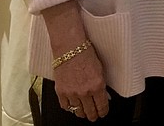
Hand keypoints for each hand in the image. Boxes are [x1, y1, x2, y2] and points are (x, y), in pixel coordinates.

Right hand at [43, 1, 108, 120]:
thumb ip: (101, 84)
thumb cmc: (86, 53)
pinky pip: (65, 106)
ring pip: (77, 112)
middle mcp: (85, 92)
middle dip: (93, 115)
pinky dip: (69, 108)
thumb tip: (103, 94)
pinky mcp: (61, 92)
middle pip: (90, 112)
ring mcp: (72, 93)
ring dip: (81, 113)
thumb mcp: (100, 69)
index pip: (102, 106)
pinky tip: (72, 106)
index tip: (103, 113)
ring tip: (83, 113)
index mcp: (97, 85)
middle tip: (94, 116)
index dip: (103, 112)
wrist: (70, 48)